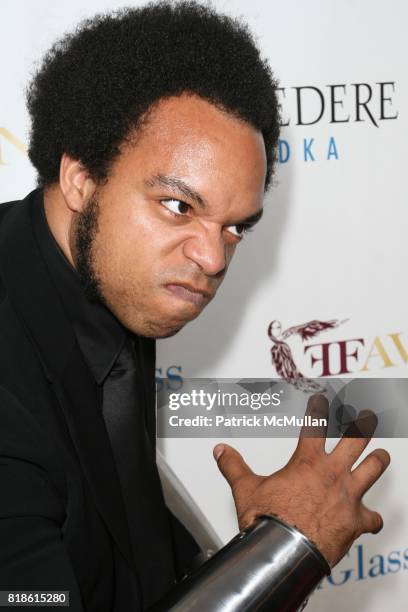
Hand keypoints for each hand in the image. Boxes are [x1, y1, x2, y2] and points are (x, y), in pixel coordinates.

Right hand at [213, 394, 389, 567]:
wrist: (285, 554)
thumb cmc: (269, 522)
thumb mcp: (246, 489)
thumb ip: (234, 467)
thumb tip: (221, 451)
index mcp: (306, 462)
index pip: (315, 425)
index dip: (319, 409)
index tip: (323, 400)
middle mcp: (331, 474)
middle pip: (355, 439)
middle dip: (363, 424)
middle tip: (367, 415)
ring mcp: (347, 496)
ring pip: (373, 469)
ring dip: (377, 461)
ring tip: (381, 454)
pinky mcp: (356, 521)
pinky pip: (372, 518)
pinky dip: (371, 518)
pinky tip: (372, 519)